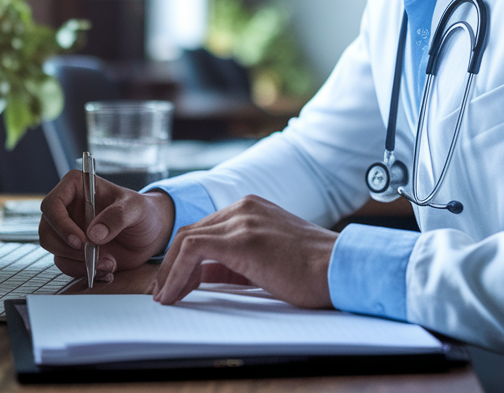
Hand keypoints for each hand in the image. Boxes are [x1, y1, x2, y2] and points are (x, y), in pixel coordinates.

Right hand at [39, 170, 174, 281]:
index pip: (52, 204)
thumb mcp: (135, 209)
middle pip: (47, 231)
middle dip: (68, 249)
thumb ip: (117, 217)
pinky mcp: (74, 250)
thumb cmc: (143, 212)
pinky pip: (67, 265)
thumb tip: (94, 234)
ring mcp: (69, 230)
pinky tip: (107, 269)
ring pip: (54, 250)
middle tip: (93, 256)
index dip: (60, 224)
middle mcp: (68, 208)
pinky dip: (84, 272)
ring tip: (107, 263)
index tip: (81, 240)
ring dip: (79, 263)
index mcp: (77, 187)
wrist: (150, 234)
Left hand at [151, 195, 336, 308]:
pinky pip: (192, 251)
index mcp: (251, 208)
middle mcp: (243, 206)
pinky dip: (177, 273)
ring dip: (170, 271)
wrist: (340, 270)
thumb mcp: (267, 260)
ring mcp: (241, 219)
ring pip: (186, 239)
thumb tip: (206, 274)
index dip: (184, 257)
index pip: (204, 228)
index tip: (175, 282)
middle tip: (163, 291)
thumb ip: (236, 261)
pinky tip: (174, 293)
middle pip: (191, 231)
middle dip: (172, 264)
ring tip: (166, 296)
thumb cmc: (313, 271)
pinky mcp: (240, 238)